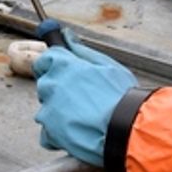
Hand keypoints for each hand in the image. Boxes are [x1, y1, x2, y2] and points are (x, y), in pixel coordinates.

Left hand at [32, 25, 136, 166]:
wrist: (127, 129)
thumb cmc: (121, 97)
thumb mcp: (107, 65)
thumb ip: (81, 50)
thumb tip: (67, 36)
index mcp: (62, 65)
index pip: (44, 60)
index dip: (52, 66)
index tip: (61, 72)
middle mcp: (51, 84)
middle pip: (45, 84)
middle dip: (58, 90)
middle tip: (79, 98)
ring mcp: (49, 109)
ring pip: (46, 108)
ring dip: (58, 112)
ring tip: (83, 118)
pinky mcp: (50, 132)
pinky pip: (47, 133)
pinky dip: (58, 135)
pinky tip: (77, 133)